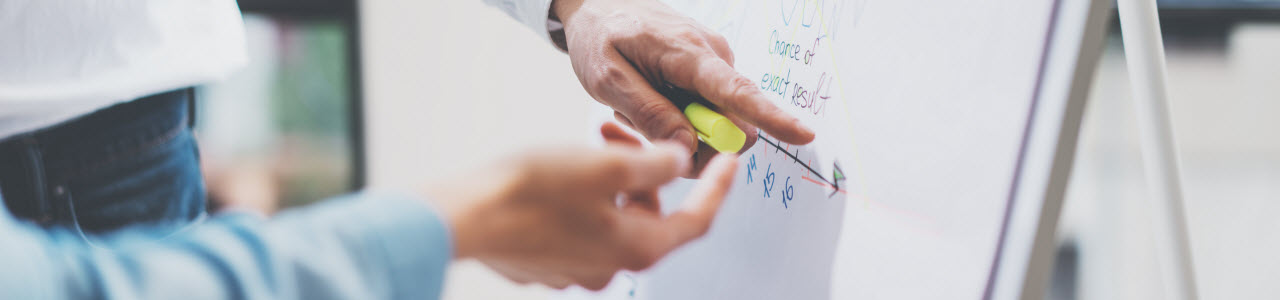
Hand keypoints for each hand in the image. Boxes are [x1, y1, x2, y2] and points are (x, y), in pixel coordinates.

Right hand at [430, 123, 738, 289]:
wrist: (467, 216)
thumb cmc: (533, 191)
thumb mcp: (607, 165)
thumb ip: (654, 165)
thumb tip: (678, 163)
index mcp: (637, 248)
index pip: (696, 221)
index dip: (717, 189)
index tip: (730, 164)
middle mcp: (611, 267)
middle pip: (651, 218)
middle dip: (647, 175)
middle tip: (623, 136)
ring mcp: (577, 270)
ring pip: (614, 221)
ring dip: (612, 184)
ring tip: (590, 149)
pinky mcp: (547, 264)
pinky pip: (580, 230)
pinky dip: (583, 201)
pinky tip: (561, 175)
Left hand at [552, 0, 813, 175]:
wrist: (599, 2)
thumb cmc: (600, 36)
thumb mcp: (606, 78)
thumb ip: (648, 114)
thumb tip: (689, 146)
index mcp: (687, 53)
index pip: (736, 91)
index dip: (772, 118)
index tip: (803, 135)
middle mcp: (711, 55)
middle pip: (732, 121)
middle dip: (698, 142)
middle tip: (646, 130)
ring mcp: (713, 62)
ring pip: (716, 121)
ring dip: (679, 127)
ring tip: (638, 103)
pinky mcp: (708, 70)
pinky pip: (706, 110)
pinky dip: (678, 115)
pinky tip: (649, 97)